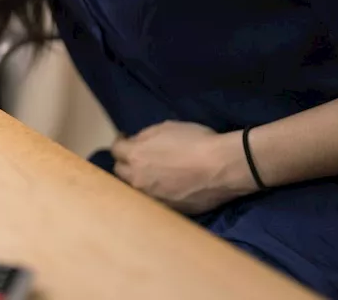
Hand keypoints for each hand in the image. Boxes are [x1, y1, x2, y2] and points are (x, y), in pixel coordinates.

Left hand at [110, 120, 257, 215]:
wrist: (222, 167)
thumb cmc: (195, 142)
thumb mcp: (166, 128)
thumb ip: (144, 137)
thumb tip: (135, 142)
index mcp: (135, 156)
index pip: (115, 149)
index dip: (121, 143)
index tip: (126, 140)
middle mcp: (137, 180)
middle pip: (120, 171)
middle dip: (126, 163)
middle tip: (137, 158)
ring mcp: (152, 198)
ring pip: (135, 189)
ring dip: (138, 181)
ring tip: (150, 175)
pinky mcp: (167, 210)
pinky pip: (154, 201)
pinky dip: (156, 194)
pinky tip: (166, 188)